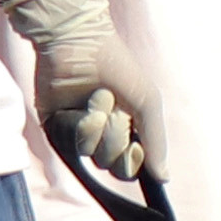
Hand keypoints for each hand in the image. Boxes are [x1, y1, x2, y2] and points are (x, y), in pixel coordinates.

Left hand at [8, 0, 152, 179]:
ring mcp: (78, 133)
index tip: (134, 139)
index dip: (132, 159)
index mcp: (127, 132)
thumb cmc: (118, 68)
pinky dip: (76, 124)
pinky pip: (67, 144)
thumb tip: (164, 178)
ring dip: (95, 126)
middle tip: (114, 108)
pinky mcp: (56, 127)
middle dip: (114, 137)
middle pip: (111, 165)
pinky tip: (76, 105)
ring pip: (89, 155)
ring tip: (95, 98)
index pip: (131, 167)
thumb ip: (156, 142)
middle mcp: (103, 136)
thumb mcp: (147, 103)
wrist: (79, 43)